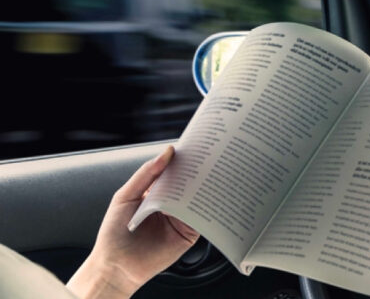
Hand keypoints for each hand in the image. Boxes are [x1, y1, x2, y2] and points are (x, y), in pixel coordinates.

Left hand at [67, 146, 199, 298]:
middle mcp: (171, 204)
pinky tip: (207, 201)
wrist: (116, 266)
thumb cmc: (114, 232)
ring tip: (211, 176)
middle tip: (209, 159)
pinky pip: (202, 219)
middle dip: (198, 172)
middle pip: (189, 184)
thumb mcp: (125, 196)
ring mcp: (182, 218)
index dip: (184, 160)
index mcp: (157, 192)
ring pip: (198, 199)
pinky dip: (207, 209)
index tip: (196, 148)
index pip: (174, 172)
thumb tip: (168, 152)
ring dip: (205, 188)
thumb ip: (146, 174)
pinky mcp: (190, 234)